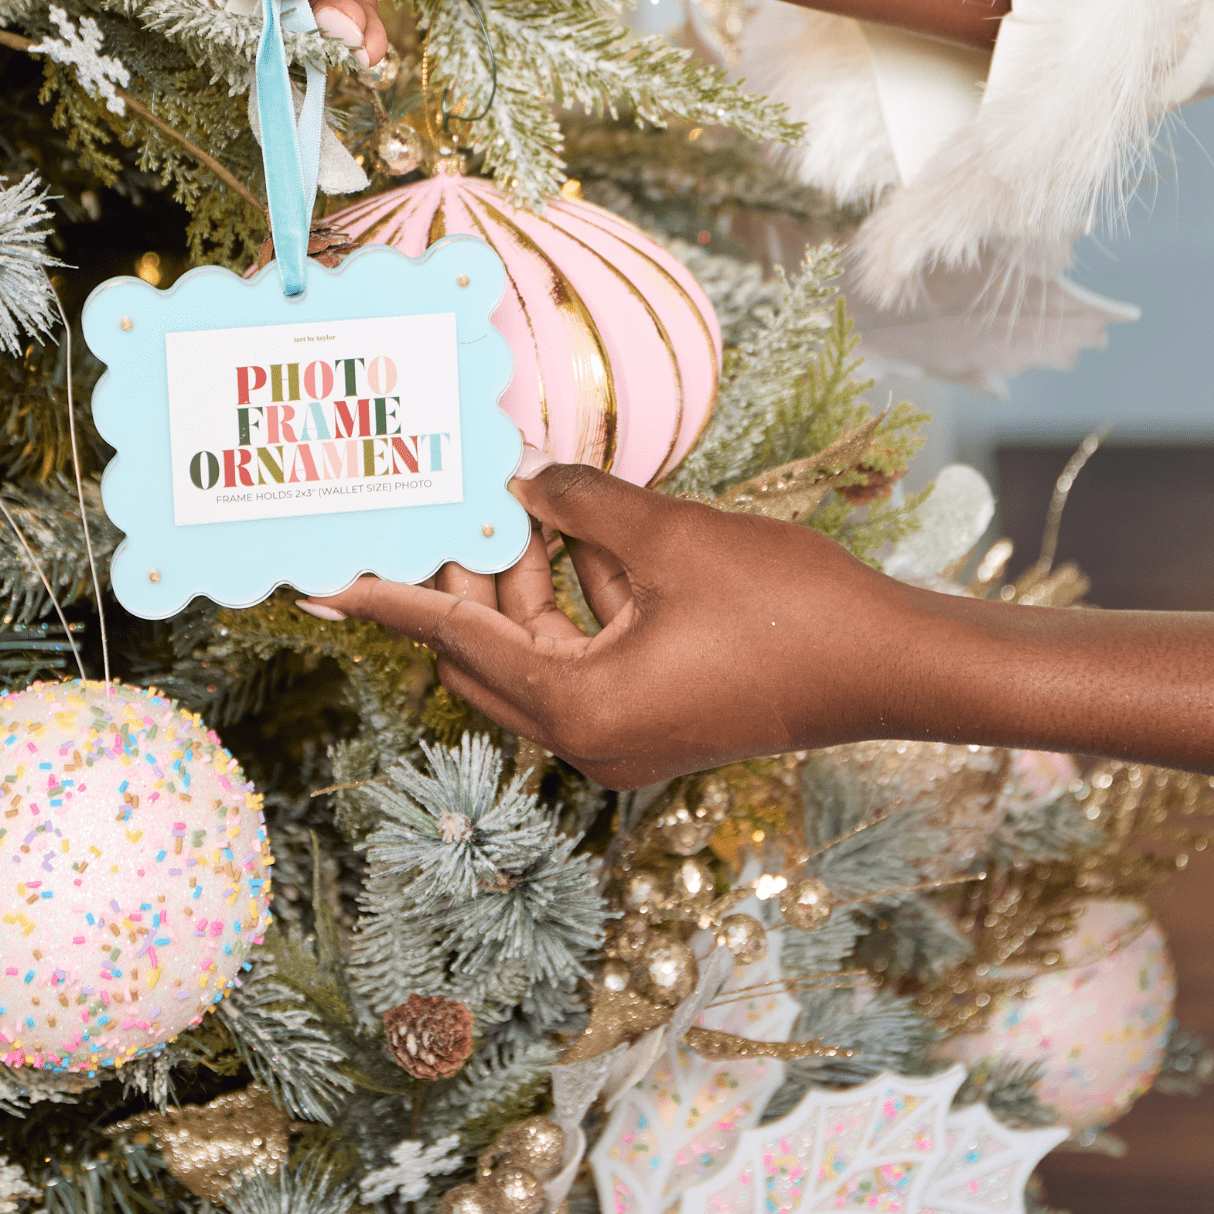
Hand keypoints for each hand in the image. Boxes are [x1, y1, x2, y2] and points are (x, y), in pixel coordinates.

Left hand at [298, 462, 917, 787]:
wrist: (894, 666)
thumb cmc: (790, 608)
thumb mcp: (672, 539)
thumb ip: (585, 503)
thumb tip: (530, 476)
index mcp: (578, 709)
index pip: (455, 642)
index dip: (386, 602)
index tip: (319, 581)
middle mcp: (591, 737)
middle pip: (486, 656)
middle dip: (461, 580)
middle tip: (434, 509)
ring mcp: (627, 733)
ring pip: (537, 652)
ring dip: (524, 581)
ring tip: (510, 500)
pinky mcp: (659, 715)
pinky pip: (586, 655)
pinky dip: (575, 598)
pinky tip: (574, 530)